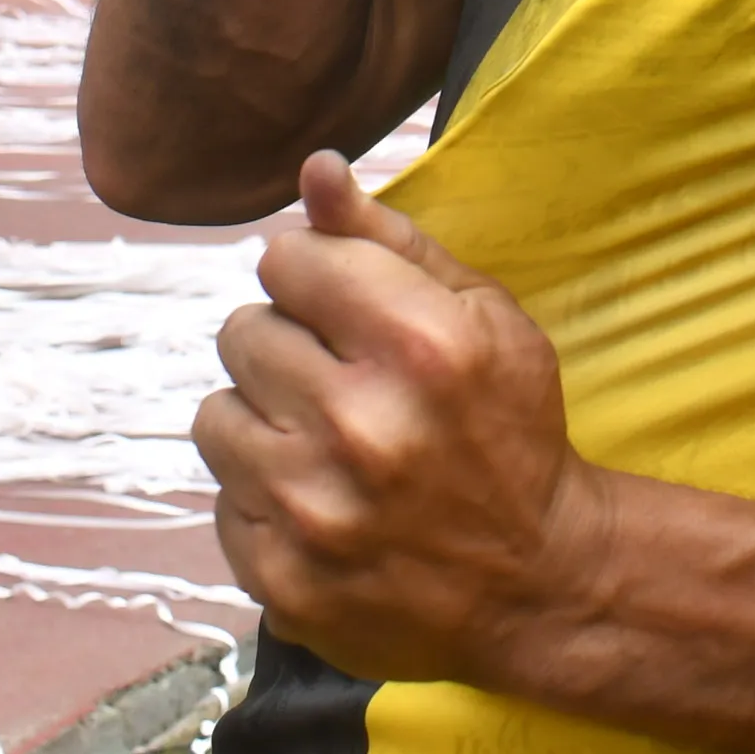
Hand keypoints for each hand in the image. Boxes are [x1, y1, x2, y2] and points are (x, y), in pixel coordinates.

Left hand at [194, 152, 603, 683]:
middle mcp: (360, 424)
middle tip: (346, 387)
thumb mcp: (484, 317)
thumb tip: (315, 169)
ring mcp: (314, 510)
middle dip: (290, 349)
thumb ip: (391, 240)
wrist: (537, 584)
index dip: (317, 282)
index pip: (285, 261)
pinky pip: (224, 501)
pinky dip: (266, 500)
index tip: (351, 317)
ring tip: (329, 447)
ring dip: (266, 423)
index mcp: (418, 343)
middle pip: (242, 332)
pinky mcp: (283, 579)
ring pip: (217, 415)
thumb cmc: (511, 432)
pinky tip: (326, 506)